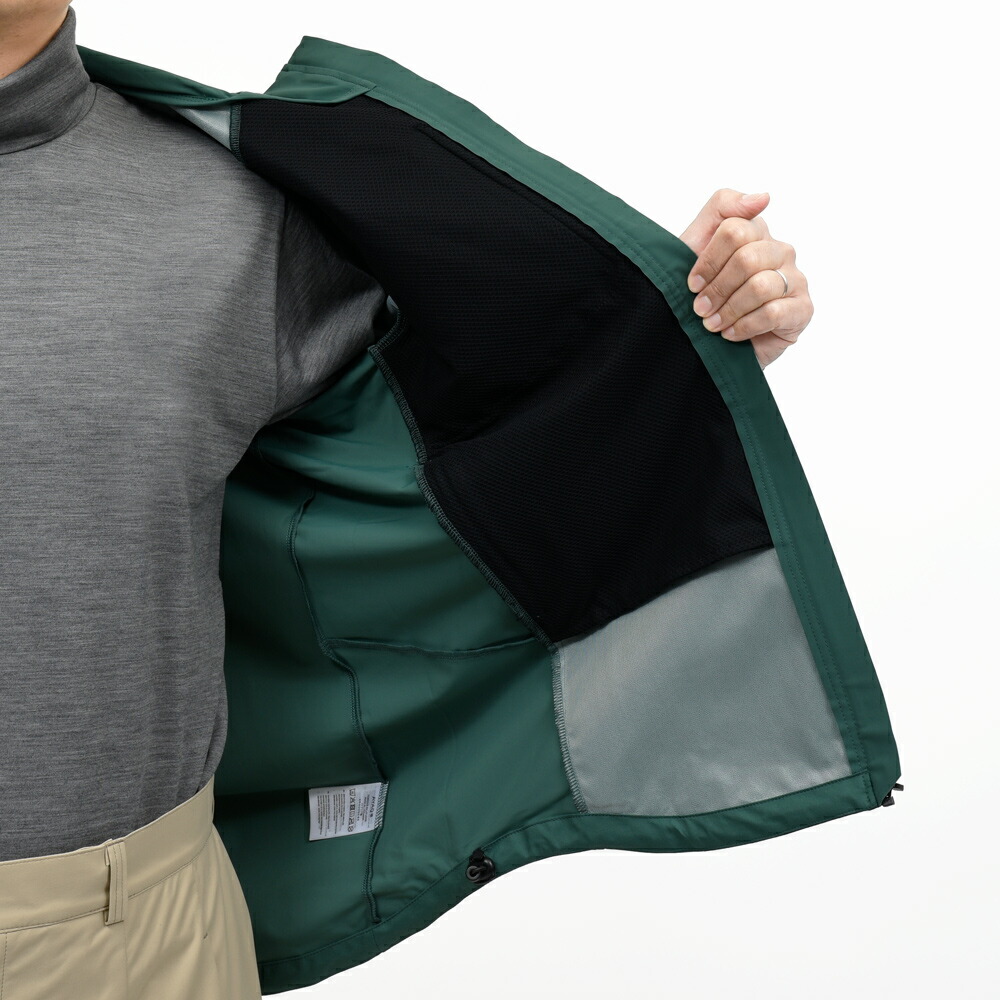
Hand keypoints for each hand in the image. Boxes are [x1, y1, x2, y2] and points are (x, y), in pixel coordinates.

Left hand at [677, 189, 813, 368]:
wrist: (710, 341)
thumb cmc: (704, 292)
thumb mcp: (697, 244)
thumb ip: (722, 208)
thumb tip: (764, 197)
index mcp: (757, 233)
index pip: (735, 231)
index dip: (708, 261)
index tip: (692, 285)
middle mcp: (780, 252)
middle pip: (748, 258)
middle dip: (717, 288)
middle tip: (701, 310)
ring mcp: (795, 280)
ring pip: (760, 286)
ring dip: (729, 310)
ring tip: (713, 324)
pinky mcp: (802, 309)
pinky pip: (773, 313)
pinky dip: (744, 326)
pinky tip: (731, 334)